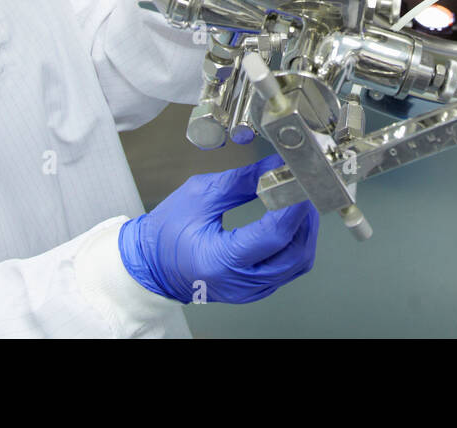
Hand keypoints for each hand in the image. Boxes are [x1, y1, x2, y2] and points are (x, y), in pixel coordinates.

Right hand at [118, 154, 318, 303]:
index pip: (273, 235)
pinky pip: (287, 270)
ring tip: (298, 202)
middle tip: (304, 189)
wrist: (151, 264)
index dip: (294, 206)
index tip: (302, 182)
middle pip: (294, 254)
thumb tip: (275, 165)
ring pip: (296, 264)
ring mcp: (248, 291)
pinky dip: (294, 245)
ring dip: (304, 232)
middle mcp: (238, 283)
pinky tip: (289, 223)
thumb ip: (242, 180)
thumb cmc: (167, 231)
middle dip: (304, 219)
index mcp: (219, 260)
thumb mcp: (200, 194)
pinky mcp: (253, 290)